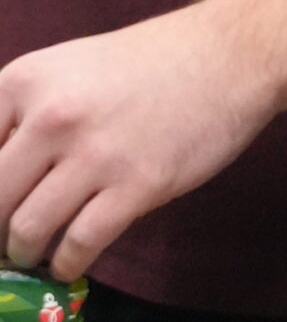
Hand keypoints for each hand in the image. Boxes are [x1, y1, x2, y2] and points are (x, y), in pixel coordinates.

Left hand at [0, 7, 275, 280]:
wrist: (228, 56)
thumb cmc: (147, 63)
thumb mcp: (66, 69)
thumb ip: (23, 114)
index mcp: (22, 81)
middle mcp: (50, 116)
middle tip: (4, 242)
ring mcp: (94, 153)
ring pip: (27, 229)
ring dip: (24, 253)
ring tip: (33, 254)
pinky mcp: (136, 186)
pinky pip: (80, 244)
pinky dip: (66, 264)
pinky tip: (68, 264)